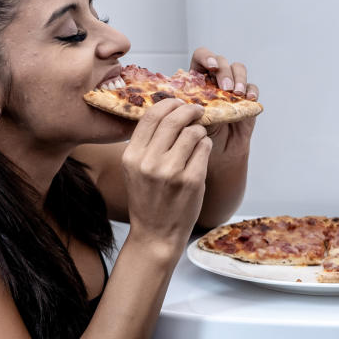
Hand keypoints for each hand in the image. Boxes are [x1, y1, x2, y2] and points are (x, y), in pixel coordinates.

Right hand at [121, 98, 212, 251]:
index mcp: (132, 156)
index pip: (150, 116)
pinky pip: (204, 148)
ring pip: (193, 132)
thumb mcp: (135, 170)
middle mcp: (149, 162)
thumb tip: (165, 111)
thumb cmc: (148, 200)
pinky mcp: (192, 180)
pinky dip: (206, 145)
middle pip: (173, 120)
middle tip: (197, 110)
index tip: (178, 103)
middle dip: (189, 110)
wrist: (156, 234)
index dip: (168, 104)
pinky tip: (202, 151)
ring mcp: (172, 171)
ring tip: (198, 137)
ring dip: (199, 130)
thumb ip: (146, 143)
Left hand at [189, 47, 258, 163]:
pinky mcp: (246, 100)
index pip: (201, 57)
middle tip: (225, 88)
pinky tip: (249, 99)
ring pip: (238, 69)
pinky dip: (251, 91)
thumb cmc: (197, 136)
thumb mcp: (186, 119)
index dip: (206, 57)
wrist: (215, 155)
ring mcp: (231, 88)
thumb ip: (184, 107)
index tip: (211, 67)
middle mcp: (215, 80)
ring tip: (236, 93)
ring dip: (239, 78)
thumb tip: (181, 98)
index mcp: (197, 80)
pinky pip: (252, 88)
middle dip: (224, 71)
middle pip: (221, 61)